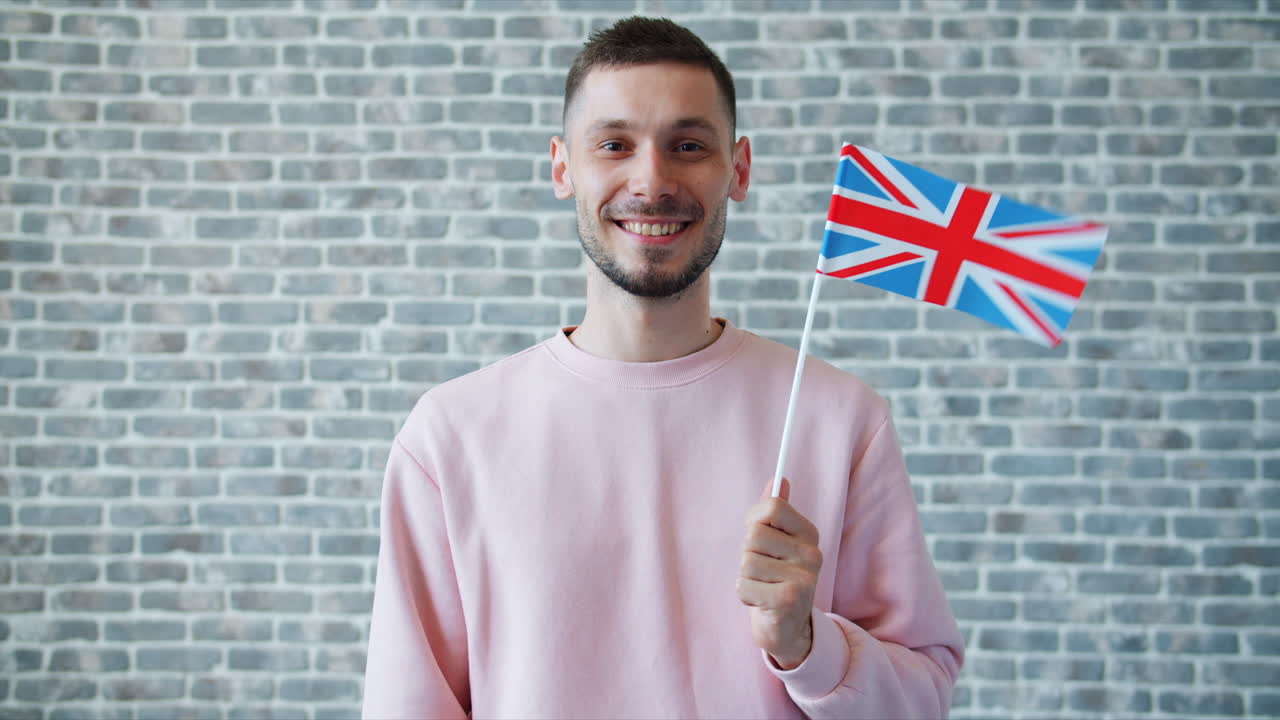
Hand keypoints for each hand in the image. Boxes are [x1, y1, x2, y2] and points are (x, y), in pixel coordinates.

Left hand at [736, 476, 821, 670]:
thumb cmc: (776, 577)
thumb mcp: (778, 543)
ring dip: (746, 577)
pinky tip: (762, 602)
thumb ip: (775, 512)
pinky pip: (743, 585)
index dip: (754, 519)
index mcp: (808, 533)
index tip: (758, 536)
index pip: (772, 506)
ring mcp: (803, 578)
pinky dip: (745, 595)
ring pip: (746, 561)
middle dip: (748, 553)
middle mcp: (812, 553)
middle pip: (753, 534)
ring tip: (763, 586)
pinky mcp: (788, 601)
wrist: (788, 627)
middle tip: (763, 569)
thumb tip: (778, 479)